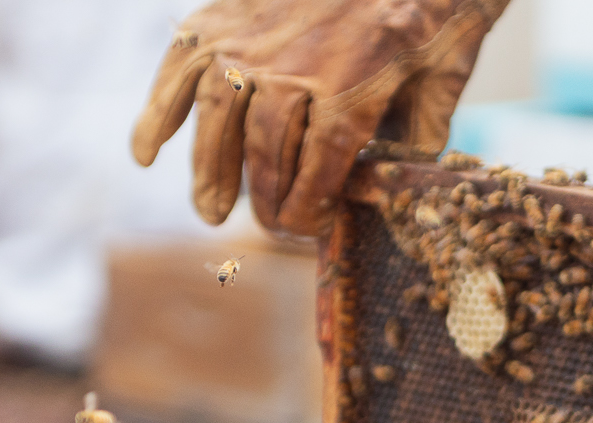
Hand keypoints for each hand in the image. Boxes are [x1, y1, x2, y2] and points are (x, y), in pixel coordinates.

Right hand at [133, 0, 506, 236]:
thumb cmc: (433, 11)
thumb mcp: (446, 79)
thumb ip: (418, 141)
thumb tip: (384, 195)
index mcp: (354, 86)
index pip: (318, 170)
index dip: (308, 210)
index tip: (306, 230)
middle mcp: (297, 64)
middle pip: (265, 151)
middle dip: (264, 201)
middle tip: (266, 228)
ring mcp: (257, 37)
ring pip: (218, 116)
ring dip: (208, 170)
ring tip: (211, 212)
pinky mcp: (230, 13)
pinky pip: (183, 63)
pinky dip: (158, 108)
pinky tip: (146, 153)